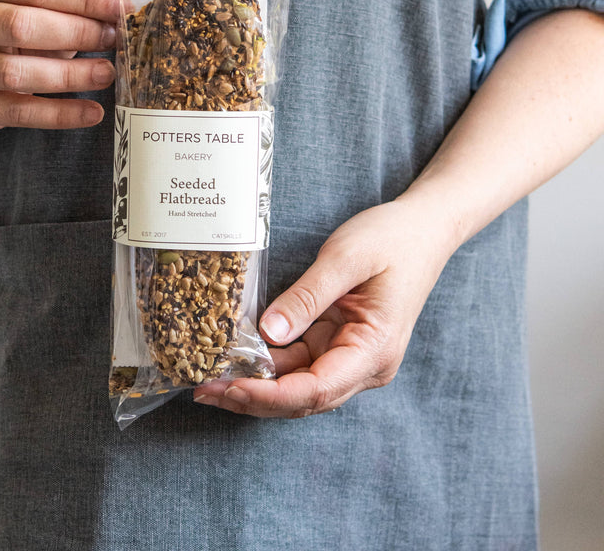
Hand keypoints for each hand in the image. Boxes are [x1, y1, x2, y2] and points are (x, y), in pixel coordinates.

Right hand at [0, 0, 126, 130]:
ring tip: (106, 74)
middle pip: (19, 25)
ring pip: (14, 73)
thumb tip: (123, 14)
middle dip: (75, 33)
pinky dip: (59, 115)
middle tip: (113, 40)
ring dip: (68, 75)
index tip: (122, 7)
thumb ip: (71, 5)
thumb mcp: (34, 3)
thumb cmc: (11, 25)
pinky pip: (16, 112)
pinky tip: (92, 112)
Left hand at [193, 197, 458, 417]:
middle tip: (202, 390)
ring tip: (208, 379)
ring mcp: (349, 356)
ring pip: (297, 384)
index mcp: (374, 350)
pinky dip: (267, 365)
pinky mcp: (337, 342)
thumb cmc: (392, 239)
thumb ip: (307, 296)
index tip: (227, 388)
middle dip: (252, 397)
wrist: (423, 228)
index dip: (268, 395)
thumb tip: (267, 334)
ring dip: (255, 385)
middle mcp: (364, 364)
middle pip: (303, 397)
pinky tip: (235, 359)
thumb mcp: (345, 259)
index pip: (316, 389)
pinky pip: (299, 363)